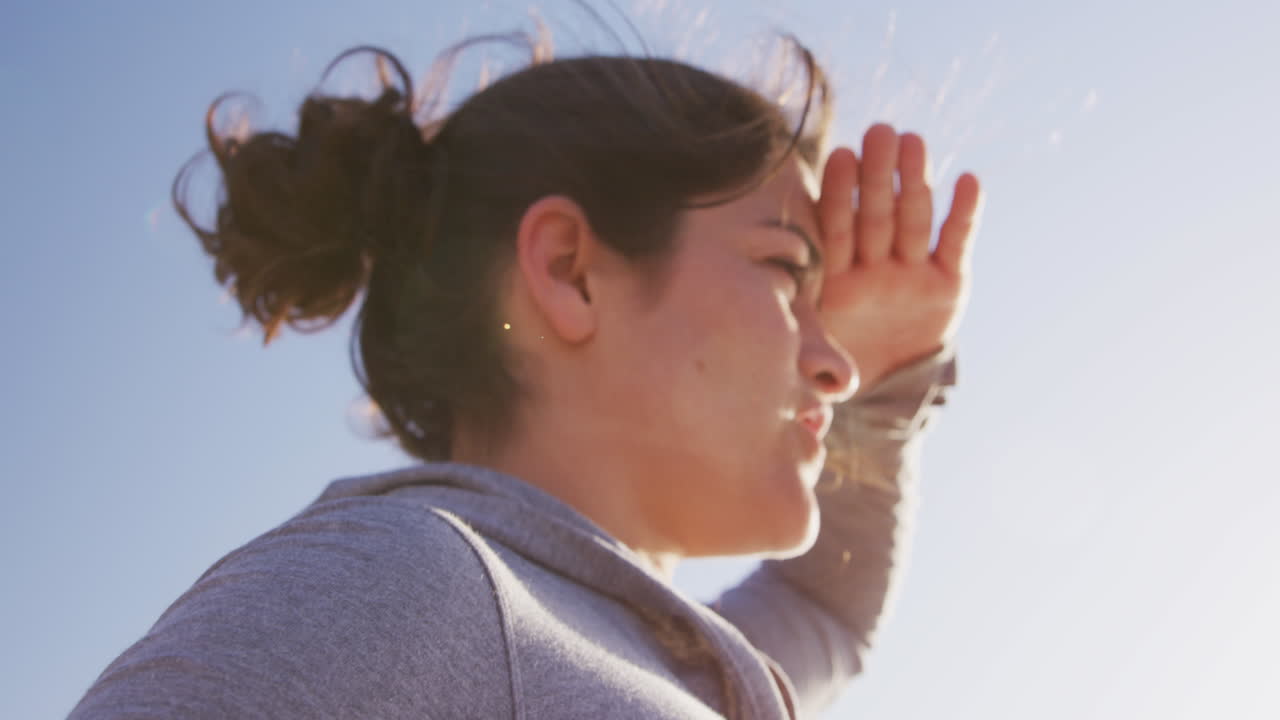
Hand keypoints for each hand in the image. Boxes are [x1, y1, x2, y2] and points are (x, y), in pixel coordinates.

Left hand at [816, 124, 983, 391]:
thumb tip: (761, 339)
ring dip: (915, 181)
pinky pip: (955, 244)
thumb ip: (798, 339)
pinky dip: (965, 215)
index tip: (839, 155)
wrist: (885, 382)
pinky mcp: (948, 283)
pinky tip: (969, 181)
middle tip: (880, 130)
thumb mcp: (814, 349)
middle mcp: (875, 269)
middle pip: (877, 216)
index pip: (836, 230)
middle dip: (879, 175)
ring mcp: (911, 273)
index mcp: (837, 278)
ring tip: (914, 140)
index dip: (841, 195)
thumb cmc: (839, 355)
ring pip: (913, 221)